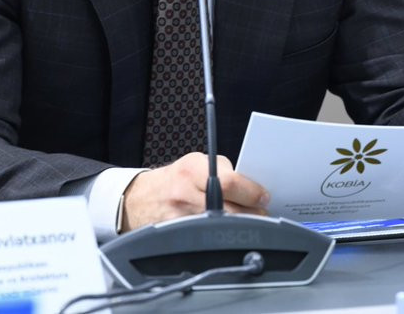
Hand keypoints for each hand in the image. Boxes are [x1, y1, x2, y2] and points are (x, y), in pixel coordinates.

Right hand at [120, 152, 269, 231]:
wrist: (140, 199)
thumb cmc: (174, 179)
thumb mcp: (195, 163)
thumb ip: (223, 170)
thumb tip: (252, 187)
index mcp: (193, 170)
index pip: (231, 183)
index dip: (252, 192)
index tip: (263, 197)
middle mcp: (186, 194)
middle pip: (231, 209)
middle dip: (253, 213)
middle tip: (261, 211)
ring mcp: (182, 218)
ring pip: (224, 228)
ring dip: (241, 226)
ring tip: (247, 221)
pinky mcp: (179, 237)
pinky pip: (210, 239)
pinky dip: (223, 236)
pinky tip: (228, 231)